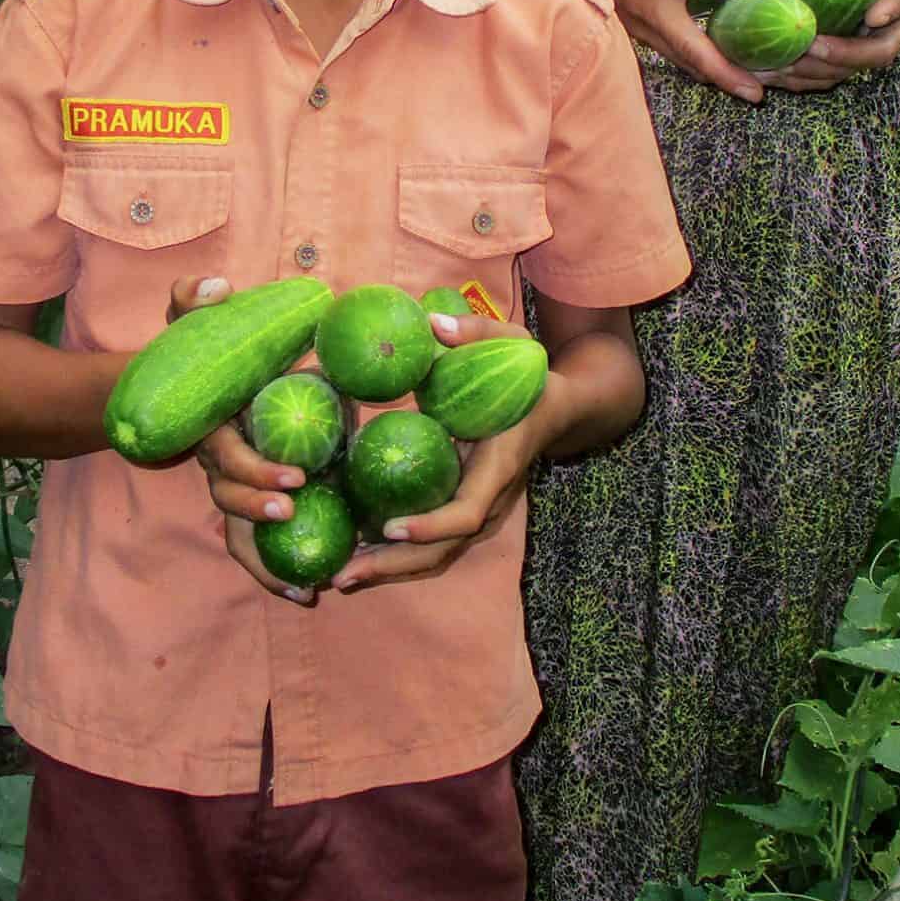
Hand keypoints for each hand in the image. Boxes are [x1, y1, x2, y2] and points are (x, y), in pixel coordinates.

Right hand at [167, 275, 320, 605]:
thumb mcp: (187, 319)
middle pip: (230, 500)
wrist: (170, 386)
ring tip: (308, 582)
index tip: (295, 480)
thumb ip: (194, 298)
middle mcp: (217, 462)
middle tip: (298, 514)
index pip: (229, 457)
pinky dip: (271, 572)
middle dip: (261, 512)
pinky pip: (249, 544)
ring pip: (237, 533)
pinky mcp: (244, 500)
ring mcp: (227, 485)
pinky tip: (305, 593)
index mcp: (212, 427)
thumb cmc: (192, 350)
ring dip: (267, 560)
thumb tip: (216, 289)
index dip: (256, 473)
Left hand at [330, 310, 553, 593]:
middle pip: (444, 549)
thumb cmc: (530, 375)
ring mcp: (479, 510)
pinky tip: (356, 554)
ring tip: (339, 577)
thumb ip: (475, 329)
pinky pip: (432, 541)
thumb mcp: (512, 342)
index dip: (431, 524)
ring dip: (390, 569)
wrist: (560, 409)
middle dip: (395, 565)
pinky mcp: (465, 509)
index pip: (466, 511)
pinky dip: (397, 553)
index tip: (390, 525)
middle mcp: (490, 499)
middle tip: (343, 575)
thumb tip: (432, 323)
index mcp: (498, 466)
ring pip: (437, 555)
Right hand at [532, 0, 777, 103]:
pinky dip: (698, 67)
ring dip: (717, 78)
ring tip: (752, 91)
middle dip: (728, 71)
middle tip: (761, 89)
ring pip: (684, 61)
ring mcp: (643, 28)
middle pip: (693, 49)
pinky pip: (674, 56)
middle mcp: (651, 7)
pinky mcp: (639, 37)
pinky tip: (722, 74)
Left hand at [763, 0, 899, 93]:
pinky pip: (834, 73)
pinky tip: (769, 74)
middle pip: (878, 50)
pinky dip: (805, 77)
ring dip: (816, 72)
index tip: (872, 14)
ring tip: (779, 67)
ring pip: (853, 68)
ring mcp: (878, 39)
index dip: (894, 8)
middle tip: (809, 46)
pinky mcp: (856, 50)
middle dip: (844, 53)